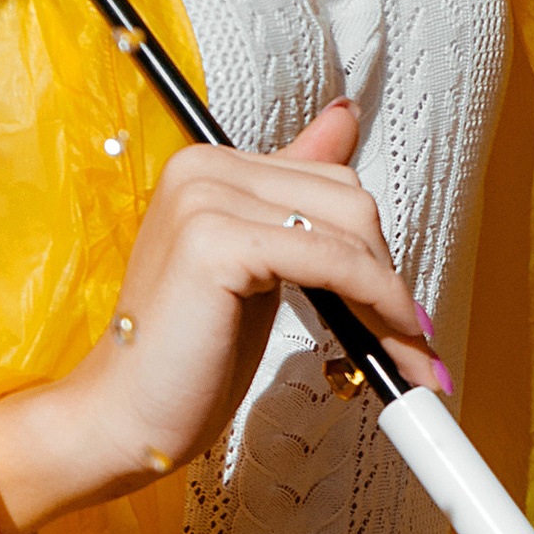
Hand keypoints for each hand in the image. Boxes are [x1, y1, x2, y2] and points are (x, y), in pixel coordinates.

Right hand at [0, 100, 450, 533]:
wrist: (122, 416)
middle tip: (411, 344)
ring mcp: (204, 199)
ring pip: (347, 229)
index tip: (401, 312)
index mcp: (209, 166)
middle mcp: (203, 168)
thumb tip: (344, 117)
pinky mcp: (214, 241)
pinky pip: (329, 262)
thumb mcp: (257, 270)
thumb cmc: (187, 357)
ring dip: (391, 300)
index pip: (329, 182)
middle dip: (388, 275)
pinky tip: (383, 346)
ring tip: (407, 359)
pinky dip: (373, 304)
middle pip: (347, 198)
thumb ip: (296, 202)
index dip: (373, 251)